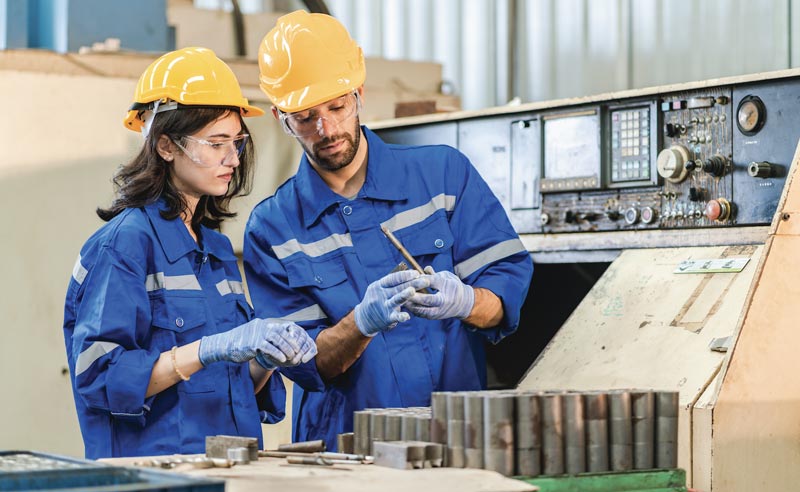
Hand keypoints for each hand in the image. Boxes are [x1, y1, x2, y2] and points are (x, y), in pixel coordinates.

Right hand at [198, 319, 316, 368]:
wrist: (223, 345)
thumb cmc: (239, 343)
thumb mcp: (253, 336)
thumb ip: (263, 337)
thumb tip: (276, 341)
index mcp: (261, 324)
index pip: (280, 328)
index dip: (289, 336)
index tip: (296, 344)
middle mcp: (260, 327)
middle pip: (281, 333)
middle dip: (291, 343)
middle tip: (297, 351)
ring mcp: (256, 334)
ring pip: (277, 339)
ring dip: (286, 348)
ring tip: (292, 356)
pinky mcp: (253, 344)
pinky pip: (269, 348)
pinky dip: (277, 353)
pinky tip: (282, 360)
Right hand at [354, 270, 429, 336]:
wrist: (364, 319)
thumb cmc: (377, 300)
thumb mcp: (380, 289)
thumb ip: (392, 282)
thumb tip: (408, 272)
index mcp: (379, 285)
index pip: (393, 278)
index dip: (405, 275)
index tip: (417, 273)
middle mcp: (380, 295)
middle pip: (398, 288)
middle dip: (413, 283)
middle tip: (426, 280)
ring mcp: (383, 307)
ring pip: (395, 300)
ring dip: (404, 295)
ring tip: (412, 291)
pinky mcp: (386, 318)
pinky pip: (395, 317)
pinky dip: (400, 316)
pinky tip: (407, 316)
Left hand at [405, 267, 474, 319]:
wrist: (462, 303)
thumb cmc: (452, 286)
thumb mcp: (446, 276)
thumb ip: (434, 274)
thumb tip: (424, 269)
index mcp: (449, 288)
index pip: (433, 282)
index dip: (422, 279)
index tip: (411, 275)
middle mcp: (444, 302)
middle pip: (427, 299)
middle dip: (414, 295)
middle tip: (403, 290)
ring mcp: (439, 311)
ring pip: (423, 310)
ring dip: (411, 304)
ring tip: (401, 298)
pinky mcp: (434, 317)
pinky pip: (421, 314)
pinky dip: (413, 310)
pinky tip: (405, 304)